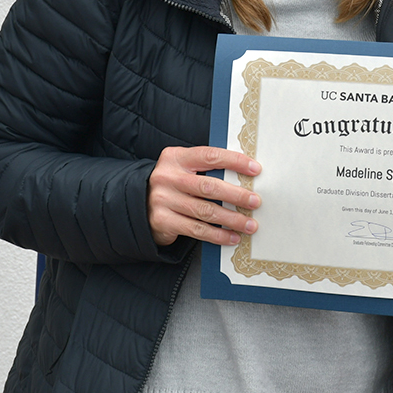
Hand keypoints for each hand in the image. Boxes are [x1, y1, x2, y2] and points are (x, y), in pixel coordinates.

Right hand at [147, 146, 261, 246]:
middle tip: (255, 201)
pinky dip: (217, 235)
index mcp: (176, 157)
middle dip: (236, 195)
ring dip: (231, 219)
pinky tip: (231, 237)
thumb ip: (206, 168)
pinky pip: (196, 229)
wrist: (137, 203)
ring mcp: (163, 200)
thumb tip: (244, 176)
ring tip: (248, 224)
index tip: (255, 169)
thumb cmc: (172, 183)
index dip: (235, 162)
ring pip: (205, 211)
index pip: (210, 156)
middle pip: (209, 186)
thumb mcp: (183, 168)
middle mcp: (168, 177)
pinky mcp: (163, 221)